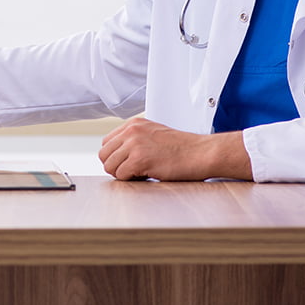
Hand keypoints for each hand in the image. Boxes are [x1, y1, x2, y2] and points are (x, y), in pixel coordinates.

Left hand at [97, 118, 251, 181]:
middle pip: (104, 154)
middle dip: (115, 166)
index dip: (115, 157)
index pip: (107, 143)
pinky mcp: (139, 159)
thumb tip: (117, 156)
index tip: (128, 163)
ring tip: (140, 173)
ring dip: (122, 174)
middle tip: (133, 172)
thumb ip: (136, 140)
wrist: (201, 152)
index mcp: (134, 124)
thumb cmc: (182, 148)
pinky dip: (131, 180)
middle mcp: (131, 131)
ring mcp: (134, 144)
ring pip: (109, 165)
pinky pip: (121, 175)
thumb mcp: (154, 134)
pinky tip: (146, 175)